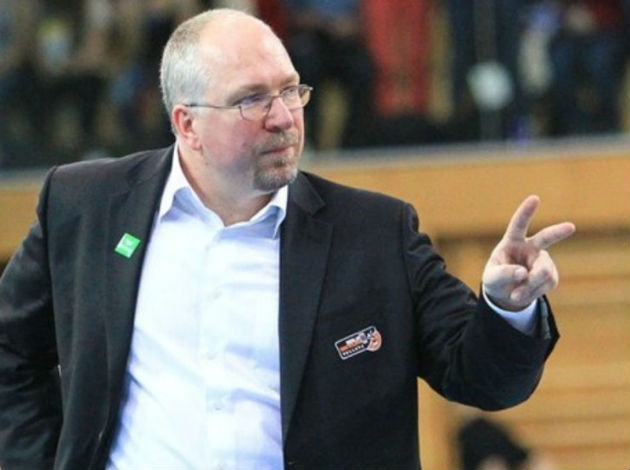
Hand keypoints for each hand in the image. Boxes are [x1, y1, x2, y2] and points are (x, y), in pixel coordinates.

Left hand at [482, 195, 575, 310]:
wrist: (506, 294)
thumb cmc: (496, 279)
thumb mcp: (492, 278)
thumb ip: (504, 274)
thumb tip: (523, 273)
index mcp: (512, 242)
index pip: (518, 225)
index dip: (526, 212)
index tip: (535, 198)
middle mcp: (530, 248)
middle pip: (546, 238)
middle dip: (558, 232)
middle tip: (571, 227)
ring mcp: (542, 261)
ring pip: (543, 272)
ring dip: (529, 286)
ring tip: (515, 294)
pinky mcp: (551, 275)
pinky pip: (547, 284)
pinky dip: (533, 293)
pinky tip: (525, 293)